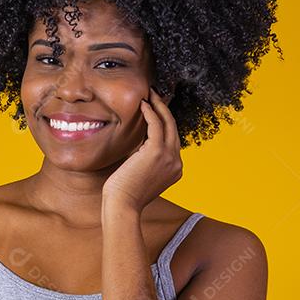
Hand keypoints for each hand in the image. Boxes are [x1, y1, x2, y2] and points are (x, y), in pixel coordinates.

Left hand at [101, 86, 182, 214]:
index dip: (165, 122)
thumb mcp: (143, 175)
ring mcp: (169, 157)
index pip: (172, 140)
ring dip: (159, 106)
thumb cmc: (126, 193)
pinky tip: (143, 105)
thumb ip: (147, 162)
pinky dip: (151, 113)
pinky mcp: (157, 152)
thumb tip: (140, 148)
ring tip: (150, 95)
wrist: (122, 205)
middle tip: (155, 95)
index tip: (156, 110)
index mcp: (175, 169)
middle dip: (165, 109)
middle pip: (173, 129)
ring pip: (168, 124)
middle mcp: (177, 163)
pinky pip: (156, 125)